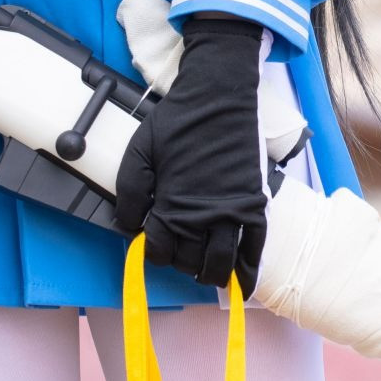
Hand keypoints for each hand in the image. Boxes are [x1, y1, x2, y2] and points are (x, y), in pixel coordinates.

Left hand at [114, 13, 266, 290]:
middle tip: (180, 251)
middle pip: (189, 261)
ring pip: (220, 262)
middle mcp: (201, 214)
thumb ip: (128, 193)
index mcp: (170, 203)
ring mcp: (231, 210)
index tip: (155, 243)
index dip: (153, 252)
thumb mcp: (138, 152)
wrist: (218, 97)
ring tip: (206, 274)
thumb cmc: (176, 122)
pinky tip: (242, 283)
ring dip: (211, 274)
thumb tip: (127, 227)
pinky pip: (254, 246)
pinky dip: (249, 269)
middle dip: (181, 262)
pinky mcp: (253, 202)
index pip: (159, 250)